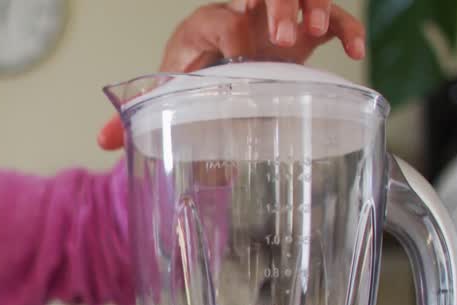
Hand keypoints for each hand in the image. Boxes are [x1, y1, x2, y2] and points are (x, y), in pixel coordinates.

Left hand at [97, 0, 367, 150]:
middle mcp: (246, 14)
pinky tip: (353, 52)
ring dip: (313, 10)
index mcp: (206, 27)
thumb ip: (141, 111)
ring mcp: (278, 21)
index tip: (240, 59)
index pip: (220, 19)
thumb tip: (103, 139)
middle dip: (278, 6)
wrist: (216, 69)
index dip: (232, 33)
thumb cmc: (192, 77)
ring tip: (314, 35)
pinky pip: (334, 19)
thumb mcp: (169, 90)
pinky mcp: (304, 31)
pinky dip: (348, 30)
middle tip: (284, 37)